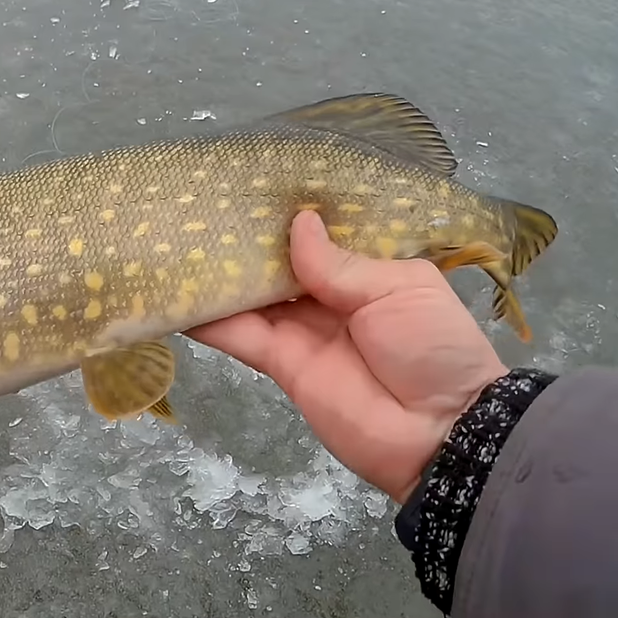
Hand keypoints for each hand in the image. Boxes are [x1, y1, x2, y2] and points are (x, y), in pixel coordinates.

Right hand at [187, 210, 507, 502]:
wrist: (440, 433)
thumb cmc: (434, 347)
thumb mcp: (400, 288)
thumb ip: (341, 263)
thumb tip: (298, 223)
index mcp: (367, 271)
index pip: (321, 235)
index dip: (291, 213)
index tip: (255, 183)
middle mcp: (328, 297)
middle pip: (278, 263)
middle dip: (247, 239)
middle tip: (204, 205)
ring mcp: (300, 330)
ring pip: (251, 295)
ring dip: (220, 274)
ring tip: (179, 239)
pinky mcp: (279, 363)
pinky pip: (239, 336)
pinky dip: (209, 319)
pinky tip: (177, 294)